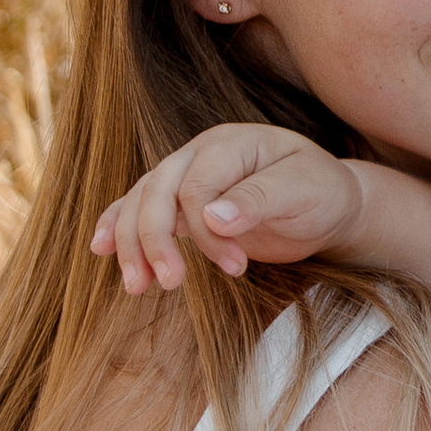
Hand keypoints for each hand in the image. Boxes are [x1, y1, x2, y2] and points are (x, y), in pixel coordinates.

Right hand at [91, 124, 363, 290]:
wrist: (329, 204)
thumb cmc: (322, 193)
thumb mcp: (304, 192)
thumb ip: (259, 200)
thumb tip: (211, 218)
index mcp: (230, 143)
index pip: (195, 186)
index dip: (205, 231)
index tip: (235, 267)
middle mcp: (201, 154)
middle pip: (157, 191)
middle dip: (155, 240)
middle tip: (171, 284)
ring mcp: (186, 175)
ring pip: (140, 202)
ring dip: (132, 243)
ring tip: (136, 286)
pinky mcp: (181, 203)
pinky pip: (138, 209)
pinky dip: (118, 228)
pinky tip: (101, 249)